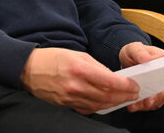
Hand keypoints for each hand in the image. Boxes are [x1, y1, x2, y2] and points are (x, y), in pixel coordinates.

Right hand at [20, 47, 140, 113]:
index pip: (110, 82)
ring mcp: (70, 98)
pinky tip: (106, 103)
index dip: (126, 85)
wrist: (29, 69)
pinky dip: (100, 107)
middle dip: (125, 96)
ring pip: (100, 105)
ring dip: (115, 103)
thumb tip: (113, 78)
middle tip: (133, 94)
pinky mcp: (66, 105)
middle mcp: (76, 86)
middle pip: (108, 96)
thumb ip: (96, 66)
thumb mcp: (77, 54)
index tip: (134, 85)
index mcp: (79, 69)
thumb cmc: (52, 58)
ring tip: (123, 99)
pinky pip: (89, 109)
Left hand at [118, 42, 163, 111]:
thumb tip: (147, 59)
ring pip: (158, 100)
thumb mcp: (134, 49)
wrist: (127, 61)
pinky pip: (148, 105)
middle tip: (149, 100)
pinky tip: (132, 106)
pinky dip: (140, 106)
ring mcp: (158, 89)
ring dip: (149, 104)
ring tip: (139, 103)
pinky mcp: (150, 96)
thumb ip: (140, 53)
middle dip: (158, 96)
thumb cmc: (134, 53)